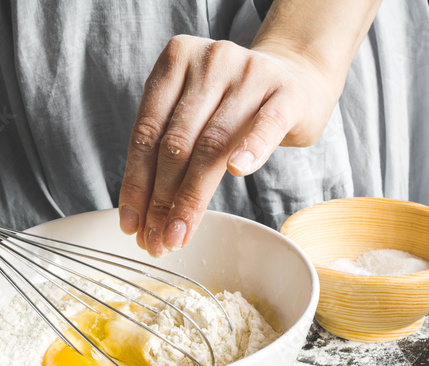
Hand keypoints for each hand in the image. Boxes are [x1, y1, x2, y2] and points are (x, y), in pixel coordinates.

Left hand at [118, 35, 341, 256]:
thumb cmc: (238, 106)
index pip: (147, 132)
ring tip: (180, 235)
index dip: (136, 184)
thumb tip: (141, 217)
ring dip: (191, 197)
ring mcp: (250, 73)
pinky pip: (266, 124)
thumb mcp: (197, 113)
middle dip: (161, 200)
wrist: (297, 78)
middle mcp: (210, 61)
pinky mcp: (287, 93)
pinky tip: (237, 173)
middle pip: (176, 143)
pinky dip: (250, 149)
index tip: (131, 225)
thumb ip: (168, 148)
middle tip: (157, 241)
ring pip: (212, 143)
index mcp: (176, 61)